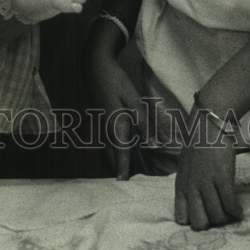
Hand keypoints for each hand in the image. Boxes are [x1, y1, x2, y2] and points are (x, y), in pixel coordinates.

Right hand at [86, 20, 138, 178]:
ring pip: (105, 147)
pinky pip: (104, 139)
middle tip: (126, 177)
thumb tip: (153, 144)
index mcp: (115, 126)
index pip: (120, 153)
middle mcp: (105, 128)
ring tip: (123, 165)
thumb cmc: (117, 82)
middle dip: (117, 167)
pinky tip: (117, 145)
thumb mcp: (135, 101)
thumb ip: (144, 124)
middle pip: (110, 155)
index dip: (122, 168)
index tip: (123, 182)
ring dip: (113, 158)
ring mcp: (99, 123)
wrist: (96, 66)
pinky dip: (110, 147)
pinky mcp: (98, 118)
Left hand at [174, 130, 242, 230]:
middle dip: (211, 224)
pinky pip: (230, 205)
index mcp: (181, 185)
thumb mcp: (185, 167)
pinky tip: (239, 210)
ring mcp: (206, 183)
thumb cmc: (197, 144)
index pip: (181, 217)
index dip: (193, 222)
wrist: (208, 124)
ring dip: (226, 218)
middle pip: (199, 223)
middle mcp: (191, 187)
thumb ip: (189, 184)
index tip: (204, 219)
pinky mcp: (222, 178)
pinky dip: (236, 211)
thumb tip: (195, 202)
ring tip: (231, 212)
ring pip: (217, 217)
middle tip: (219, 217)